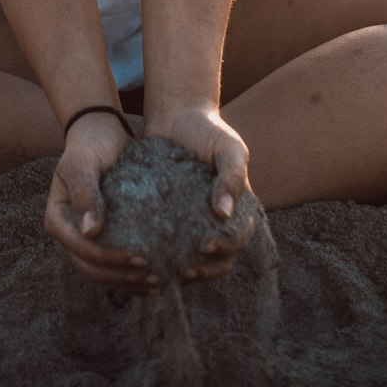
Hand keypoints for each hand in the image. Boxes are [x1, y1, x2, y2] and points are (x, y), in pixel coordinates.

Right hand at [44, 113, 157, 295]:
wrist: (101, 133)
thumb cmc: (91, 144)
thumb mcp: (84, 162)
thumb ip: (85, 192)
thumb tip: (90, 232)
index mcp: (57, 219)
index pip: (82, 249)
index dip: (110, 258)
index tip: (141, 259)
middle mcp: (69, 234)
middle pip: (92, 268)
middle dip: (122, 277)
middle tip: (155, 278)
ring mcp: (85, 239)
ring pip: (103, 273)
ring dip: (129, 283)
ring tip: (159, 285)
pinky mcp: (103, 238)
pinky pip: (114, 265)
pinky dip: (132, 275)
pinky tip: (157, 278)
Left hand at [145, 104, 255, 283]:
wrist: (176, 115)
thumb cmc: (209, 131)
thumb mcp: (230, 148)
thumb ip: (233, 177)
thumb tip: (224, 214)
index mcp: (236, 209)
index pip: (238, 240)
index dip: (226, 249)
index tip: (207, 246)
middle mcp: (215, 221)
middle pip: (218, 260)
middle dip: (205, 271)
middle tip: (185, 270)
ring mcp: (191, 222)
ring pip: (193, 260)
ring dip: (184, 271)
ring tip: (167, 271)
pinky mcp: (167, 219)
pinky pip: (168, 244)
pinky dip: (162, 257)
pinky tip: (148, 259)